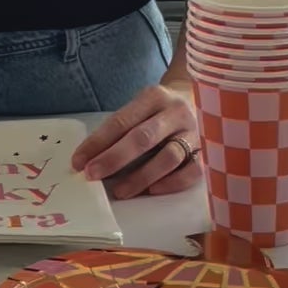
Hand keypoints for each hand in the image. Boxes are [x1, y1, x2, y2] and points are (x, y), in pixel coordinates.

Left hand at [71, 84, 201, 199]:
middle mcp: (176, 112)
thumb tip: (90, 159)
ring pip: (168, 156)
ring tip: (120, 191)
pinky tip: (153, 190)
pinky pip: (192, 171)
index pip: (121, 121)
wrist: (201, 96)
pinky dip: (172, 182)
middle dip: (114, 159)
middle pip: (142, 138)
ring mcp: (195, 132)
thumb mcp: (142, 107)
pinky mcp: (209, 151)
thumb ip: (122, 129)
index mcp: (154, 97)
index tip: (79, 162)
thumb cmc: (161, 110)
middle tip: (93, 175)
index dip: (97, 143)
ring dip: (141, 176)